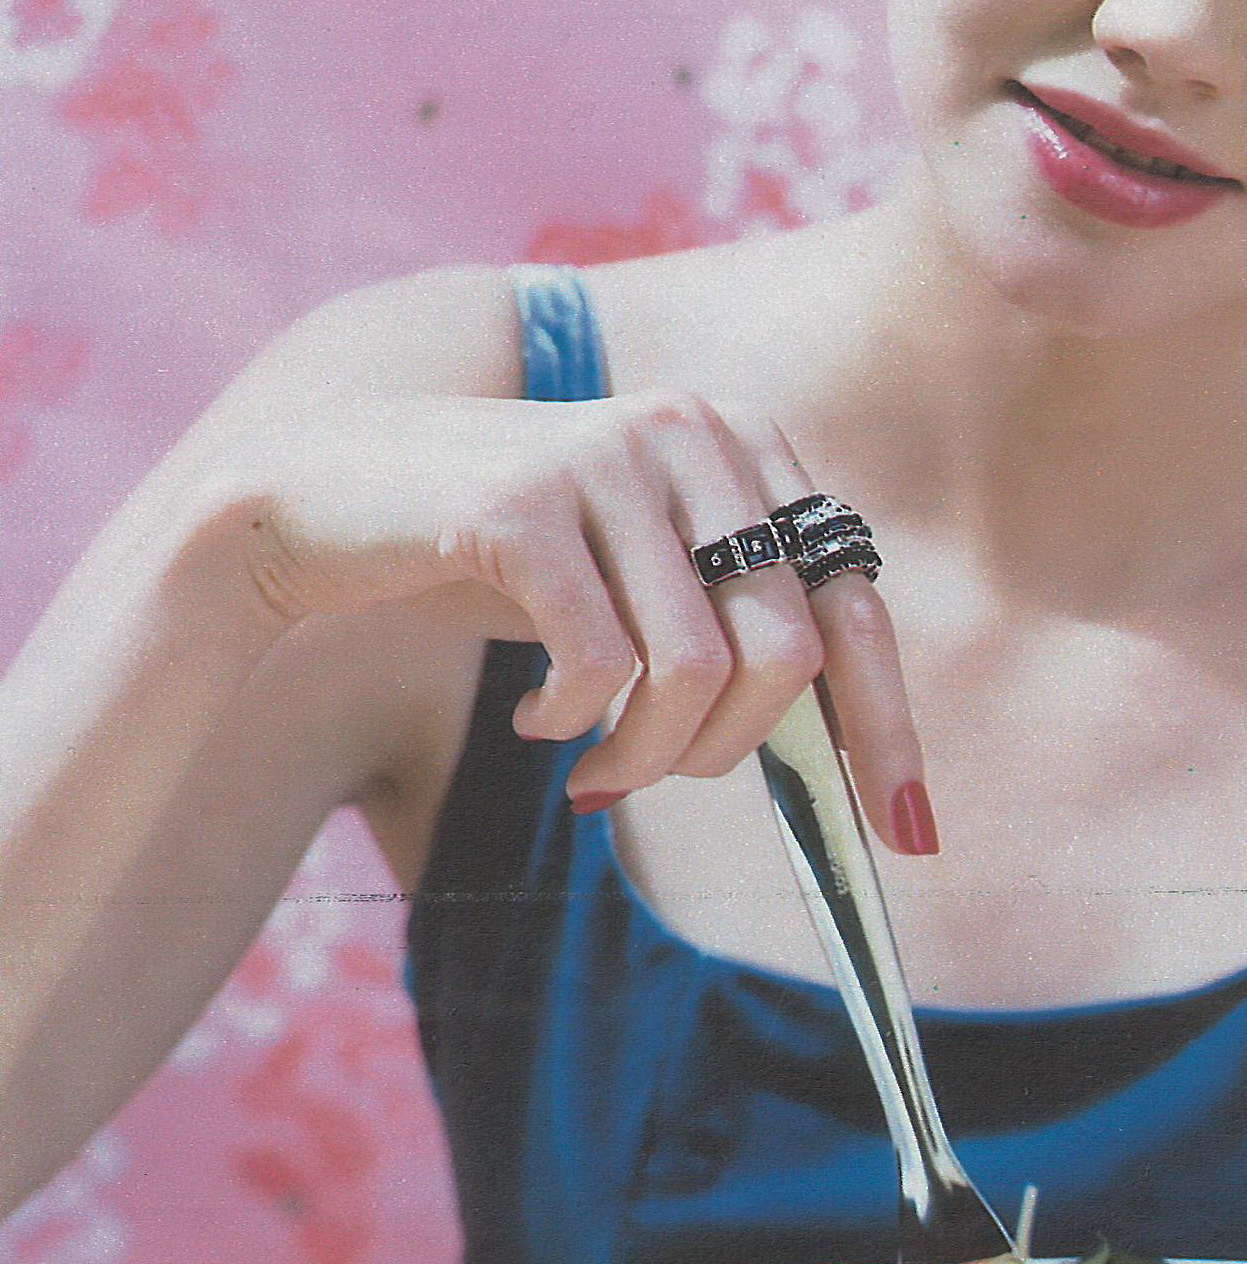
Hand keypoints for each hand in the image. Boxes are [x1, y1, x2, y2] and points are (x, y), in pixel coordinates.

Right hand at [219, 389, 928, 841]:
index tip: (906, 833)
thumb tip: (856, 759)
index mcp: (746, 444)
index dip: (887, 728)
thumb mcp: (641, 577)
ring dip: (647, 754)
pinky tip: (535, 718)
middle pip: (787, 653)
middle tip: (652, 773)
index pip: (854, 602)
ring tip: (594, 765)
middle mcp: (694, 430)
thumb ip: (739, 628)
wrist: (323, 497)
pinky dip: (573, 722)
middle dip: (731, 751)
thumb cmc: (505, 558)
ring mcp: (609, 453)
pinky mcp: (524, 500)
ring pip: (699, 670)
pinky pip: (600, 662)